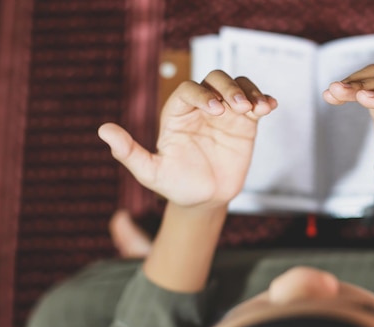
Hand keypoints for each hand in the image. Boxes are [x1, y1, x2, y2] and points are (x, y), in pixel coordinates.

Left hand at [98, 70, 277, 207]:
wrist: (206, 199)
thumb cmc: (176, 186)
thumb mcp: (151, 174)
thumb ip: (129, 153)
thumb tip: (103, 130)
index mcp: (177, 114)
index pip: (188, 91)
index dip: (202, 94)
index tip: (216, 110)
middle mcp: (201, 108)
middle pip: (215, 79)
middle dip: (228, 88)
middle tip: (238, 108)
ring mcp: (225, 113)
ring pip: (237, 86)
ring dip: (248, 92)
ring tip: (257, 108)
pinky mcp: (245, 123)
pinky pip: (255, 103)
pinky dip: (263, 101)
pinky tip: (270, 107)